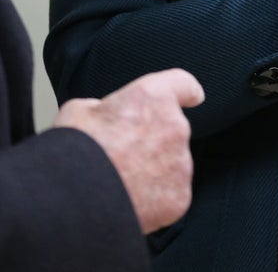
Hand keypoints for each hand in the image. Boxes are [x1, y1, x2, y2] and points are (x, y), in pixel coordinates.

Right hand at [54, 68, 204, 233]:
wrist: (74, 202)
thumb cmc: (73, 152)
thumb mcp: (80, 110)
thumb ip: (104, 108)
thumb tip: (105, 117)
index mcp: (153, 97)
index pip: (183, 84)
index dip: (186, 92)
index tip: (193, 97)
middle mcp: (175, 126)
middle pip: (171, 131)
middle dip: (153, 143)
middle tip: (122, 158)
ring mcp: (180, 163)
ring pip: (171, 166)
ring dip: (153, 172)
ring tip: (120, 184)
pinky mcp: (179, 197)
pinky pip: (169, 195)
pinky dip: (154, 200)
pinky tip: (128, 203)